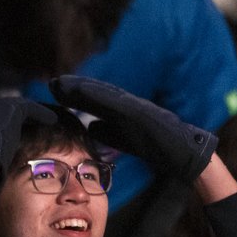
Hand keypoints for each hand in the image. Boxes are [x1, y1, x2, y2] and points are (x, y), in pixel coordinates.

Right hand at [0, 97, 57, 177]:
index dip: (10, 121)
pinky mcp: (11, 109)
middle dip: (23, 115)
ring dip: (35, 114)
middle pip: (9, 108)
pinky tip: (53, 120)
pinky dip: (42, 114)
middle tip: (36, 120)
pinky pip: (31, 109)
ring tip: (47, 120)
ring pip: (21, 107)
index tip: (20, 127)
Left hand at [50, 75, 216, 181]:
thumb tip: (90, 126)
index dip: (75, 95)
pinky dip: (100, 96)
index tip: (54, 91)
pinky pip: (117, 103)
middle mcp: (128, 105)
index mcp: (123, 112)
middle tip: (52, 82)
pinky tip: (83, 91)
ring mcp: (135, 107)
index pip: (95, 101)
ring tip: (62, 83)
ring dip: (82, 88)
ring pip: (104, 94)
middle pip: (96, 93)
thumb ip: (108, 132)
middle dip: (74, 87)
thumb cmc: (157, 147)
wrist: (184, 154)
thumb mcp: (124, 140)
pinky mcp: (141, 113)